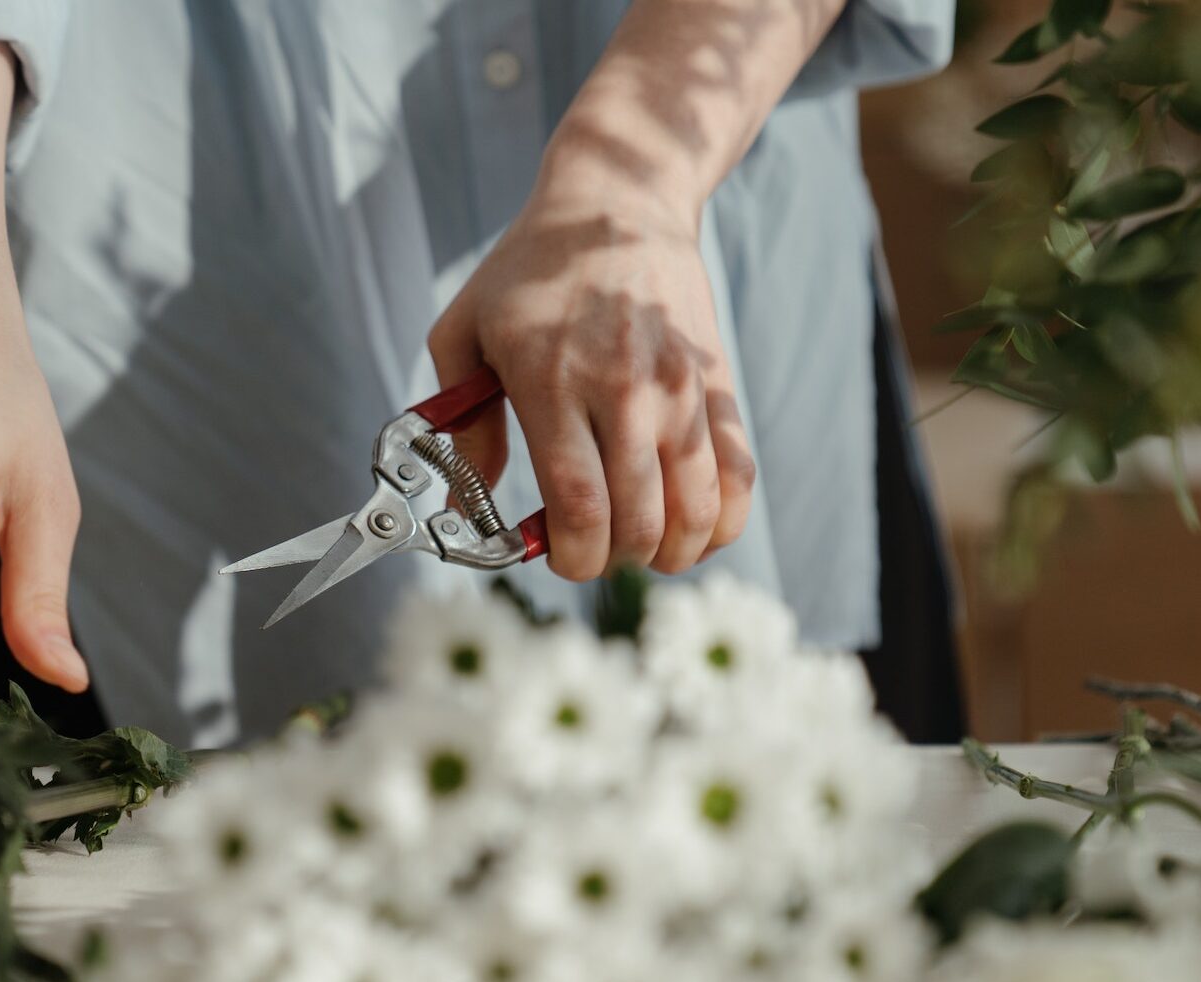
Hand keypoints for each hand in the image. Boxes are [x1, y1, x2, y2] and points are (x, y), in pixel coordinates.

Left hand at [427, 166, 755, 581]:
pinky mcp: (718, 385)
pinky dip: (721, 522)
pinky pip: (739, 476)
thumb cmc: (528, 274)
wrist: (617, 202)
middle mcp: (624, 390)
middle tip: (593, 548)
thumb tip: (466, 511)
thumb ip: (462, 426)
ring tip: (641, 543)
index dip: (574, 555)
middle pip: (639, 521)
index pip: (579, 504)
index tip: (558, 556)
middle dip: (613, 560)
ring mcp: (681, 389)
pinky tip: (693, 528)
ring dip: (669, 552)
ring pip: (697, 511)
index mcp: (552, 381)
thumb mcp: (464, 334)